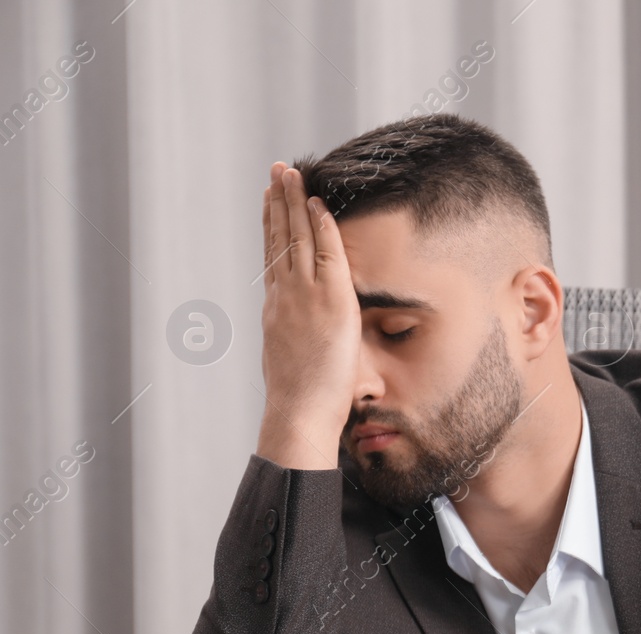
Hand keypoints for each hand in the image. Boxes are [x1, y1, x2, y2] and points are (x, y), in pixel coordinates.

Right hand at [256, 162, 361, 469]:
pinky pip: (327, 254)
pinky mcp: (329, 302)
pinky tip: (319, 203)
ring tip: (291, 172)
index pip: (273, 257)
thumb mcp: (293, 361)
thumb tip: (301, 339)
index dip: (271, 226)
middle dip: (278, 201)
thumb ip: (297, 340)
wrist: (298, 414)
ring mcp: (304, 296)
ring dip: (295, 201)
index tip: (270, 201)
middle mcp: (285, 296)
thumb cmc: (301, 402)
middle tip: (277, 171)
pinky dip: (322, 226)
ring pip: (296, 238)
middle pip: (279, 238)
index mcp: (276, 310)